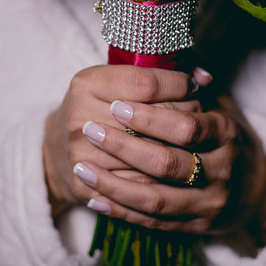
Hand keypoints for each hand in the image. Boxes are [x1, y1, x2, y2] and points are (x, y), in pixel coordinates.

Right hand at [44, 64, 201, 217]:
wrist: (60, 149)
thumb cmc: (103, 109)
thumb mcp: (121, 81)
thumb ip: (162, 74)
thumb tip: (205, 77)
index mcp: (87, 84)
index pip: (146, 83)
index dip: (178, 85)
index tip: (194, 87)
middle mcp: (80, 119)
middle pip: (149, 122)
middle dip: (183, 120)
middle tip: (200, 119)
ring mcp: (80, 155)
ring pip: (149, 160)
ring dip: (180, 154)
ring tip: (195, 147)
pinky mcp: (85, 186)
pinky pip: (139, 190)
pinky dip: (165, 185)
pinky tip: (180, 177)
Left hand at [72, 90, 265, 244]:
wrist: (252, 188)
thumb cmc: (222, 137)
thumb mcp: (218, 105)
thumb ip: (191, 83)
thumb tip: (174, 57)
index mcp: (227, 134)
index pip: (186, 126)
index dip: (149, 117)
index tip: (116, 104)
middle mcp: (222, 171)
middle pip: (167, 163)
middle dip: (124, 147)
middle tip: (89, 131)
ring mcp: (210, 204)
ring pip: (155, 199)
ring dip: (114, 185)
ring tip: (80, 168)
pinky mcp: (196, 228)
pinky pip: (153, 223)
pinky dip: (121, 211)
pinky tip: (94, 197)